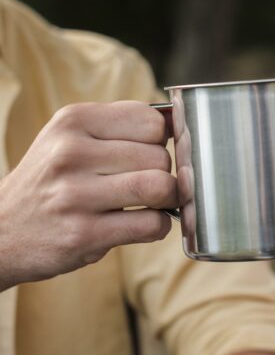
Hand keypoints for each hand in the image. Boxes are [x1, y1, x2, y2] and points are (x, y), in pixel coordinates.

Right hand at [0, 101, 177, 290]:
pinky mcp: (83, 233)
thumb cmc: (52, 181)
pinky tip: (141, 225)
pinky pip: (151, 224)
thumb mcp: (71, 138)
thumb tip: (178, 124)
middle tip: (144, 186)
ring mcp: (75, 195)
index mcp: (73, 121)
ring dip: (167, 200)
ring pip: (160, 187)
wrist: (0, 230)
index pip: (152, 122)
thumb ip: (122, 126)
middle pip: (159, 156)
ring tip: (151, 204)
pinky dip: (158, 227)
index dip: (159, 142)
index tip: (144, 155)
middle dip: (163, 174)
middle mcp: (71, 153)